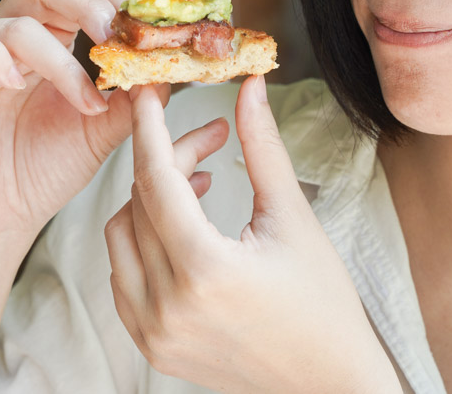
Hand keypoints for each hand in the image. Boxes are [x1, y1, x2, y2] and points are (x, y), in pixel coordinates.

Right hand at [0, 0, 157, 253]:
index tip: (144, 21)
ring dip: (57, 59)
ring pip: (13, 20)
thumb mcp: (101, 131)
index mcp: (51, 38)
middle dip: (86, 1)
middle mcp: (11, 36)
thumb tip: (168, 68)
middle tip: (114, 32)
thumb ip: (134, 98)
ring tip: (84, 100)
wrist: (1, 220)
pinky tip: (15, 83)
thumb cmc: (45, 170)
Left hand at [105, 77, 399, 393]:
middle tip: (211, 139)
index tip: (147, 93)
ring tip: (201, 186)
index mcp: (205, 270)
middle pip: (140, 201)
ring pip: (122, 234)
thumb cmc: (323, 302)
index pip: (157, 179)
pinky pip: (123, 275)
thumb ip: (263, 147)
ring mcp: (154, 332)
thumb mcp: (293, 217)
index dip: (151, 128)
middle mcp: (168, 306)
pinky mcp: (151, 346)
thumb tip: (251, 87)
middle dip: (170, 158)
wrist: (329, 382)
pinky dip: (142, 240)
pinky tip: (181, 228)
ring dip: (151, 199)